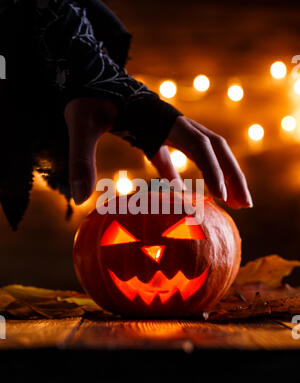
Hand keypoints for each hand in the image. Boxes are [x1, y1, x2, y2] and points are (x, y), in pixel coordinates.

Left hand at [65, 99, 251, 208]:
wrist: (89, 73)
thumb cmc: (86, 96)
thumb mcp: (81, 124)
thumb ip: (81, 158)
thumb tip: (81, 199)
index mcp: (163, 118)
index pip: (200, 146)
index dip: (213, 171)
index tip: (221, 198)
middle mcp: (172, 122)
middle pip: (216, 147)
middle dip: (233, 175)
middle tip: (245, 205)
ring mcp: (167, 127)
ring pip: (206, 150)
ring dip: (220, 175)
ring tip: (230, 203)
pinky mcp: (156, 133)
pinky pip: (178, 156)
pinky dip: (184, 175)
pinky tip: (184, 193)